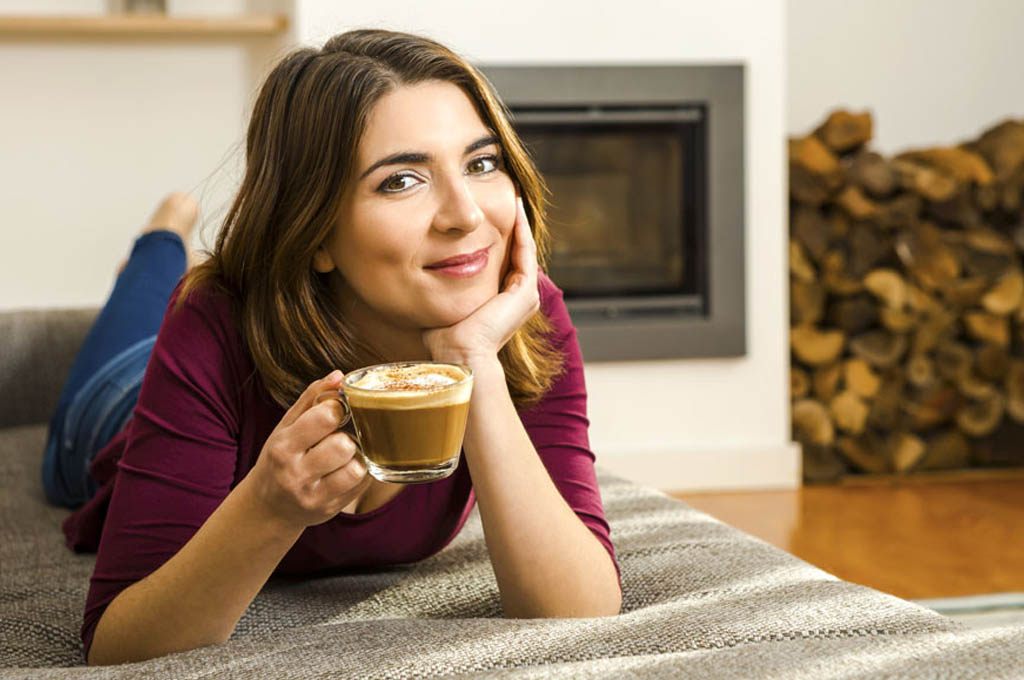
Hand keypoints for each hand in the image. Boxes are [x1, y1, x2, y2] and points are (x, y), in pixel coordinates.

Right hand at [242, 371, 370, 528]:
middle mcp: (296, 474)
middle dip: (347, 437)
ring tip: (346, 455)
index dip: (338, 409)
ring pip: (356, 468)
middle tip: (340, 437)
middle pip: (342, 445)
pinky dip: (361, 473)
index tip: (338, 411)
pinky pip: (362, 485)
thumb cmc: (279, 459)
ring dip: (357, 457)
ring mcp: (314, 496)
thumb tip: (339, 376)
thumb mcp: (286, 427)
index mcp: (283, 447)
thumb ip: (311, 399)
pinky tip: (348, 468)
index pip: (324, 418)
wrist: (267, 508)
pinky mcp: (330, 509)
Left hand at [422, 197, 539, 367]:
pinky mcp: (525, 291)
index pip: (502, 264)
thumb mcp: (441, 304)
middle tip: (504, 199)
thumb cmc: (443, 338)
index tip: (485, 218)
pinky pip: (525, 251)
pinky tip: (514, 208)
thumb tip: (414, 277)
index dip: (496, 239)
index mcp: (501, 304)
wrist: (458, 354)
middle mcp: (518, 300)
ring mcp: (525, 296)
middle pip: (516, 254)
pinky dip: (521, 229)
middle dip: (510, 227)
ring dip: (519, 223)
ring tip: (512, 197)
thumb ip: (437, 289)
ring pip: (524, 250)